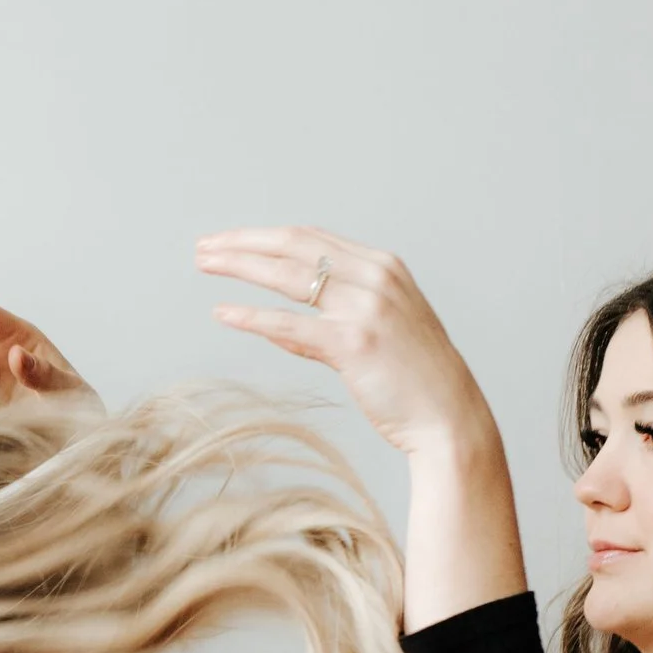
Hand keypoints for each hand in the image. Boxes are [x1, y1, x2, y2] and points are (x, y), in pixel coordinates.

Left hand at [195, 227, 495, 459]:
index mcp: (382, 266)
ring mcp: (365, 307)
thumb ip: (331, 320)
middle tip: (203, 246)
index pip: (312, 237)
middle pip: (294, 246)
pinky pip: (290, 324)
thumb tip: (278, 326)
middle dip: (244, 243)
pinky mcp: (353, 343)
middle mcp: (375, 276)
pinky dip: (252, 317)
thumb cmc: (413, 379)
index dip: (265, 236)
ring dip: (240, 267)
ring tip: (204, 265)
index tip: (229, 240)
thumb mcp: (378, 332)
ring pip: (289, 276)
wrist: (449, 416)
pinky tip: (224, 313)